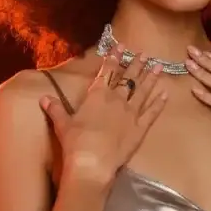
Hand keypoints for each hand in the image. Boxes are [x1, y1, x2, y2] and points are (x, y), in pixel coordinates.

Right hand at [40, 47, 167, 187]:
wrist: (92, 163)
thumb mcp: (62, 124)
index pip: (107, 72)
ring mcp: (131, 114)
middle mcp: (117, 100)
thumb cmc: (75, 143)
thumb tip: (43, 97)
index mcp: (97, 96)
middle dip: (136, 65)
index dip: (114, 58)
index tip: (121, 46)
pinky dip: (160, 103)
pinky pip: (152, 113)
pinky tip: (166, 93)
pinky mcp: (140, 129)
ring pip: (143, 91)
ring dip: (151, 77)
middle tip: (144, 53)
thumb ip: (55, 109)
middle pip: (128, 79)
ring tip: (159, 65)